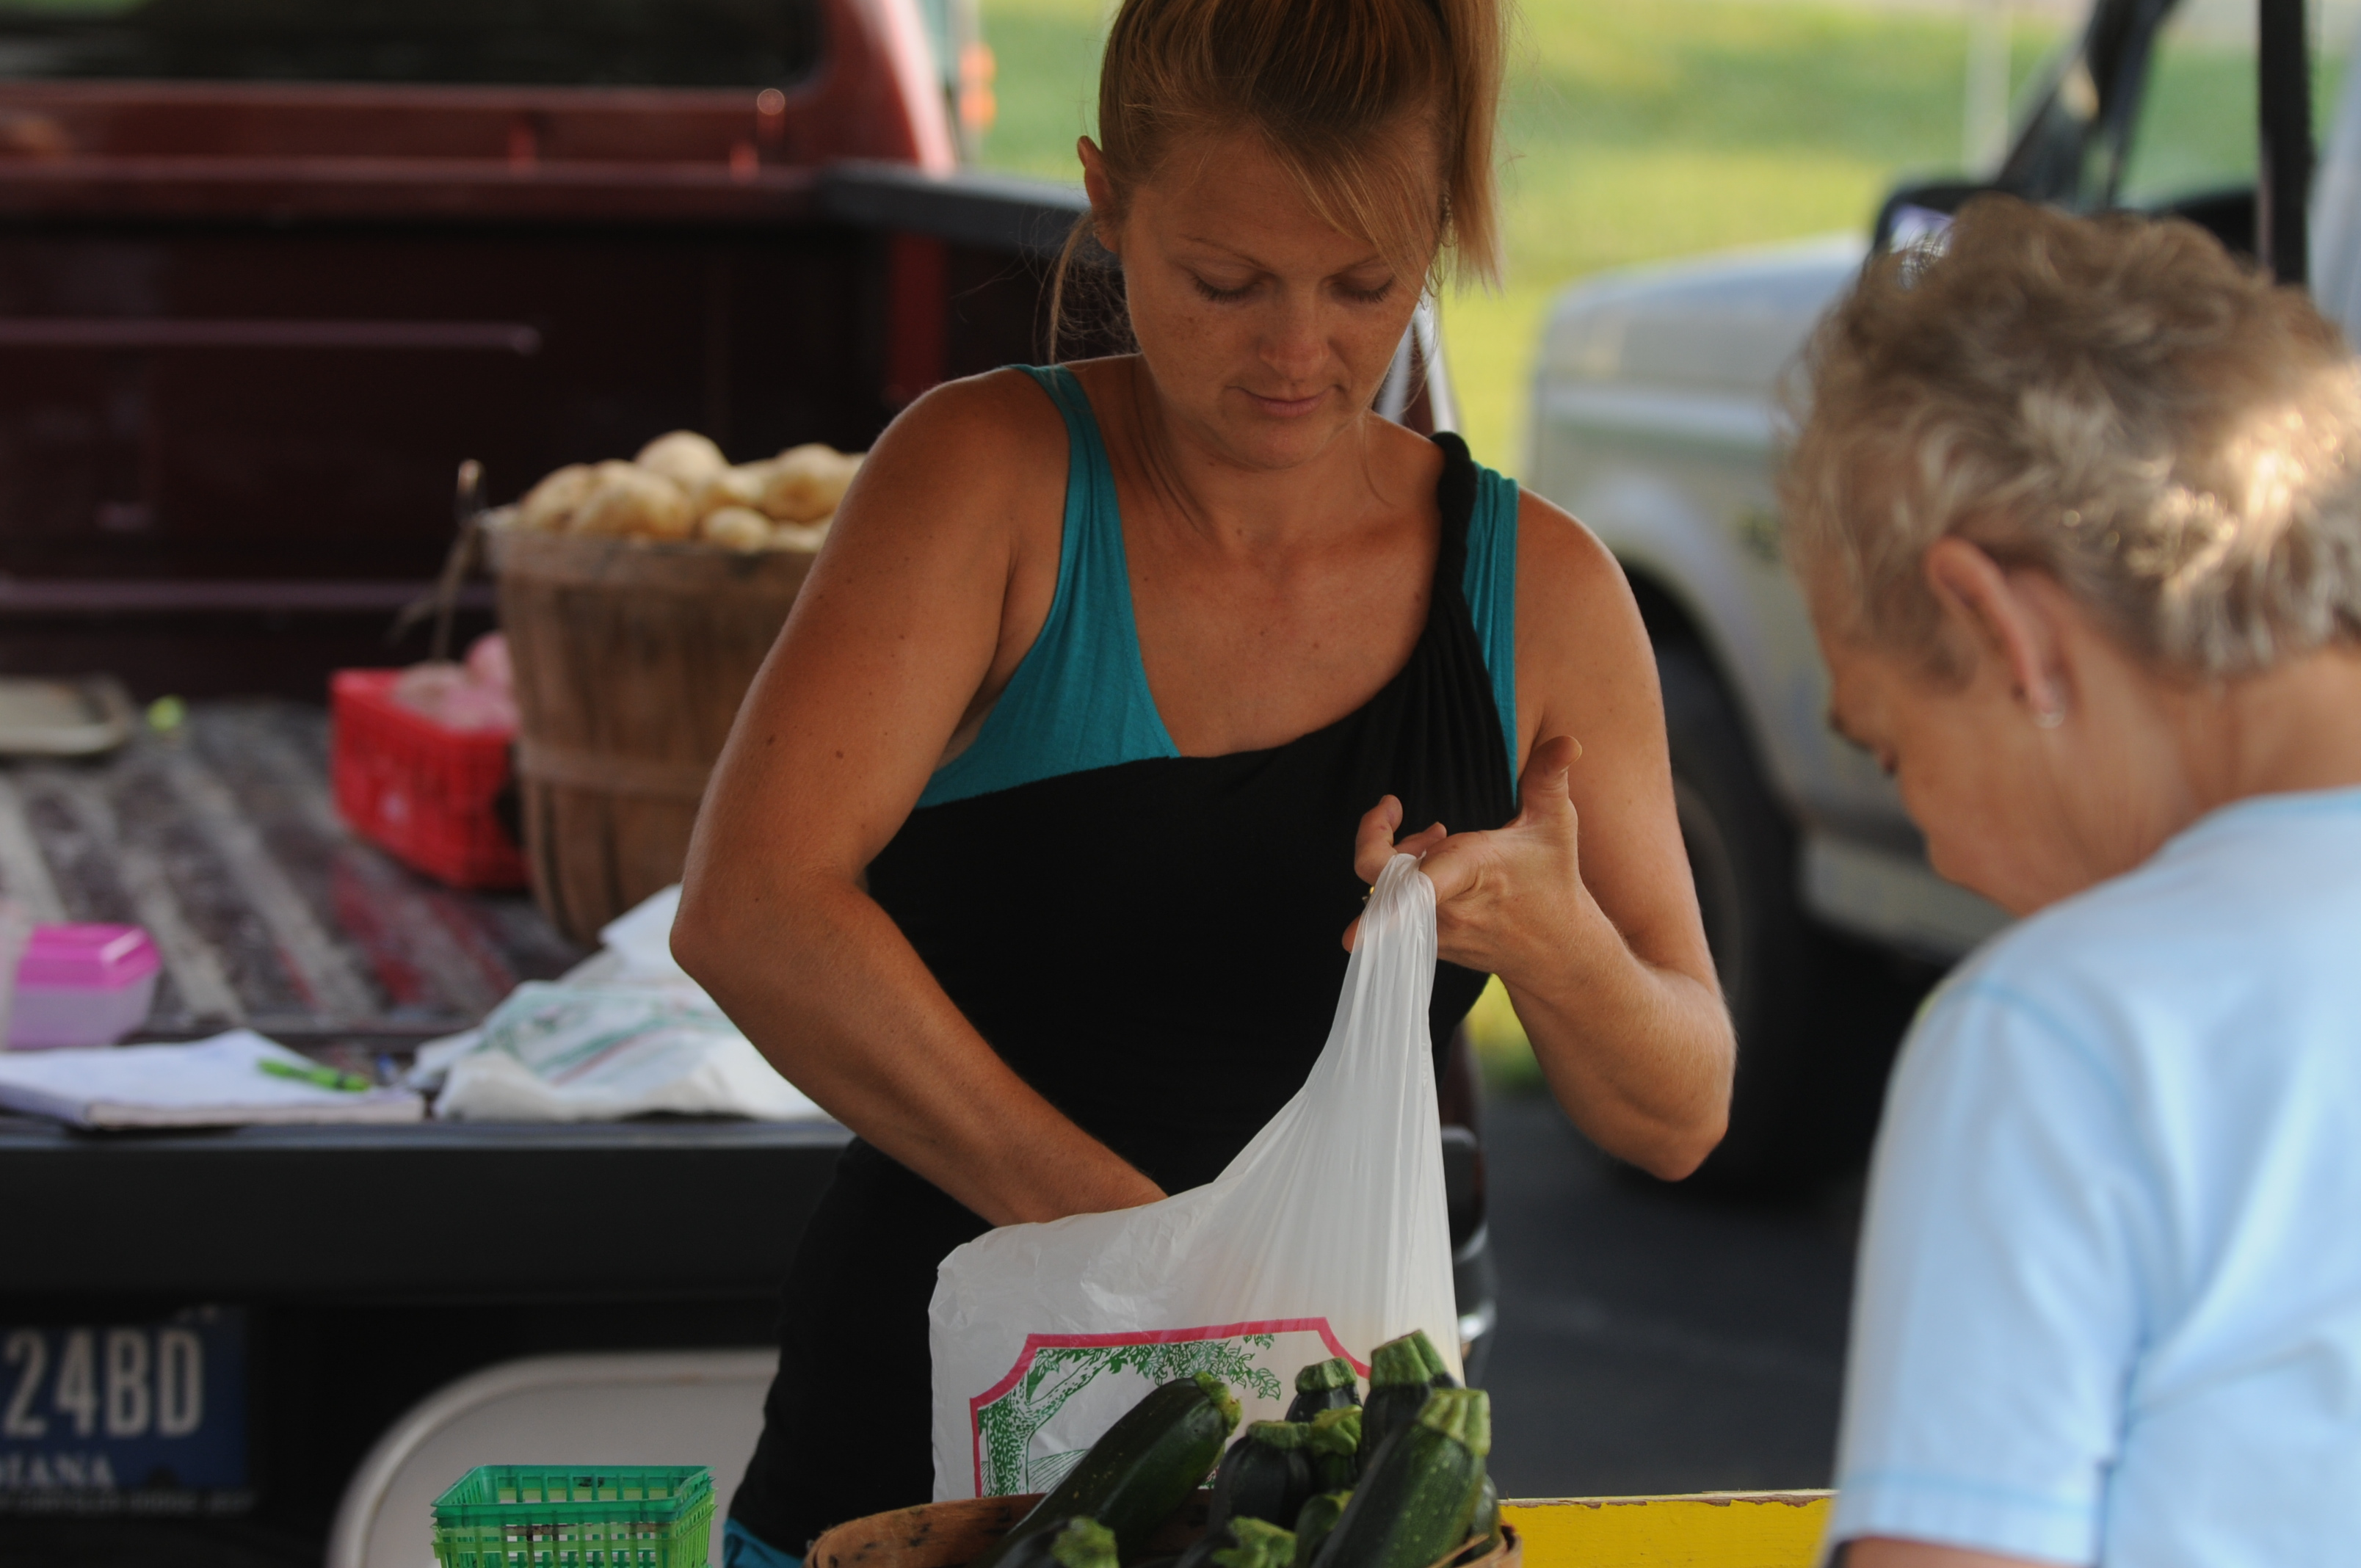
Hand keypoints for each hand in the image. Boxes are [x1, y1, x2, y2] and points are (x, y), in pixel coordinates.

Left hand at [1343, 734, 1598, 978]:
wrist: (1558, 950)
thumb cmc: (1554, 880)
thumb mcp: (1555, 823)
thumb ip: (1548, 777)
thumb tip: (1568, 742)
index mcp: (1472, 870)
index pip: (1413, 876)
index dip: (1376, 850)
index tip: (1379, 825)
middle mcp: (1448, 907)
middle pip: (1379, 874)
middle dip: (1380, 837)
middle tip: (1403, 815)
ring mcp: (1438, 931)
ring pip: (1385, 892)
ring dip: (1399, 860)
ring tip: (1433, 840)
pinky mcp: (1431, 944)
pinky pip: (1395, 912)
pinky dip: (1403, 885)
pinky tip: (1432, 870)